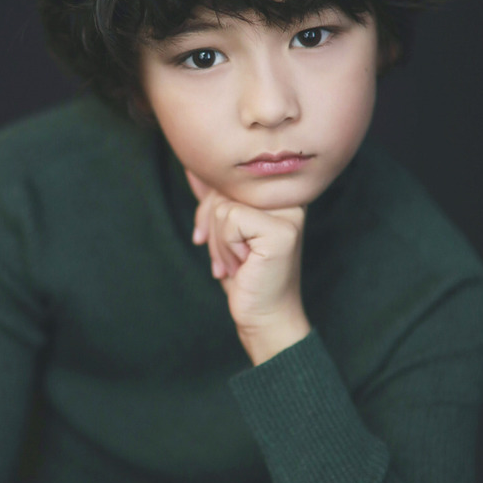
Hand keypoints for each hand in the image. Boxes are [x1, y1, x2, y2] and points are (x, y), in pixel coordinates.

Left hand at [186, 170, 311, 364]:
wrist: (264, 316)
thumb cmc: (244, 275)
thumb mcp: (224, 230)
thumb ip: (215, 197)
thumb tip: (193, 167)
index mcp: (276, 192)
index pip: (225, 180)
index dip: (207, 211)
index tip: (209, 240)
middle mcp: (287, 197)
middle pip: (222, 191)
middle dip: (211, 230)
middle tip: (228, 260)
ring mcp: (289, 212)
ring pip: (223, 207)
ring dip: (219, 244)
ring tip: (238, 264)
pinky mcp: (283, 230)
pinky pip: (231, 219)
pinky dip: (227, 248)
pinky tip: (244, 266)